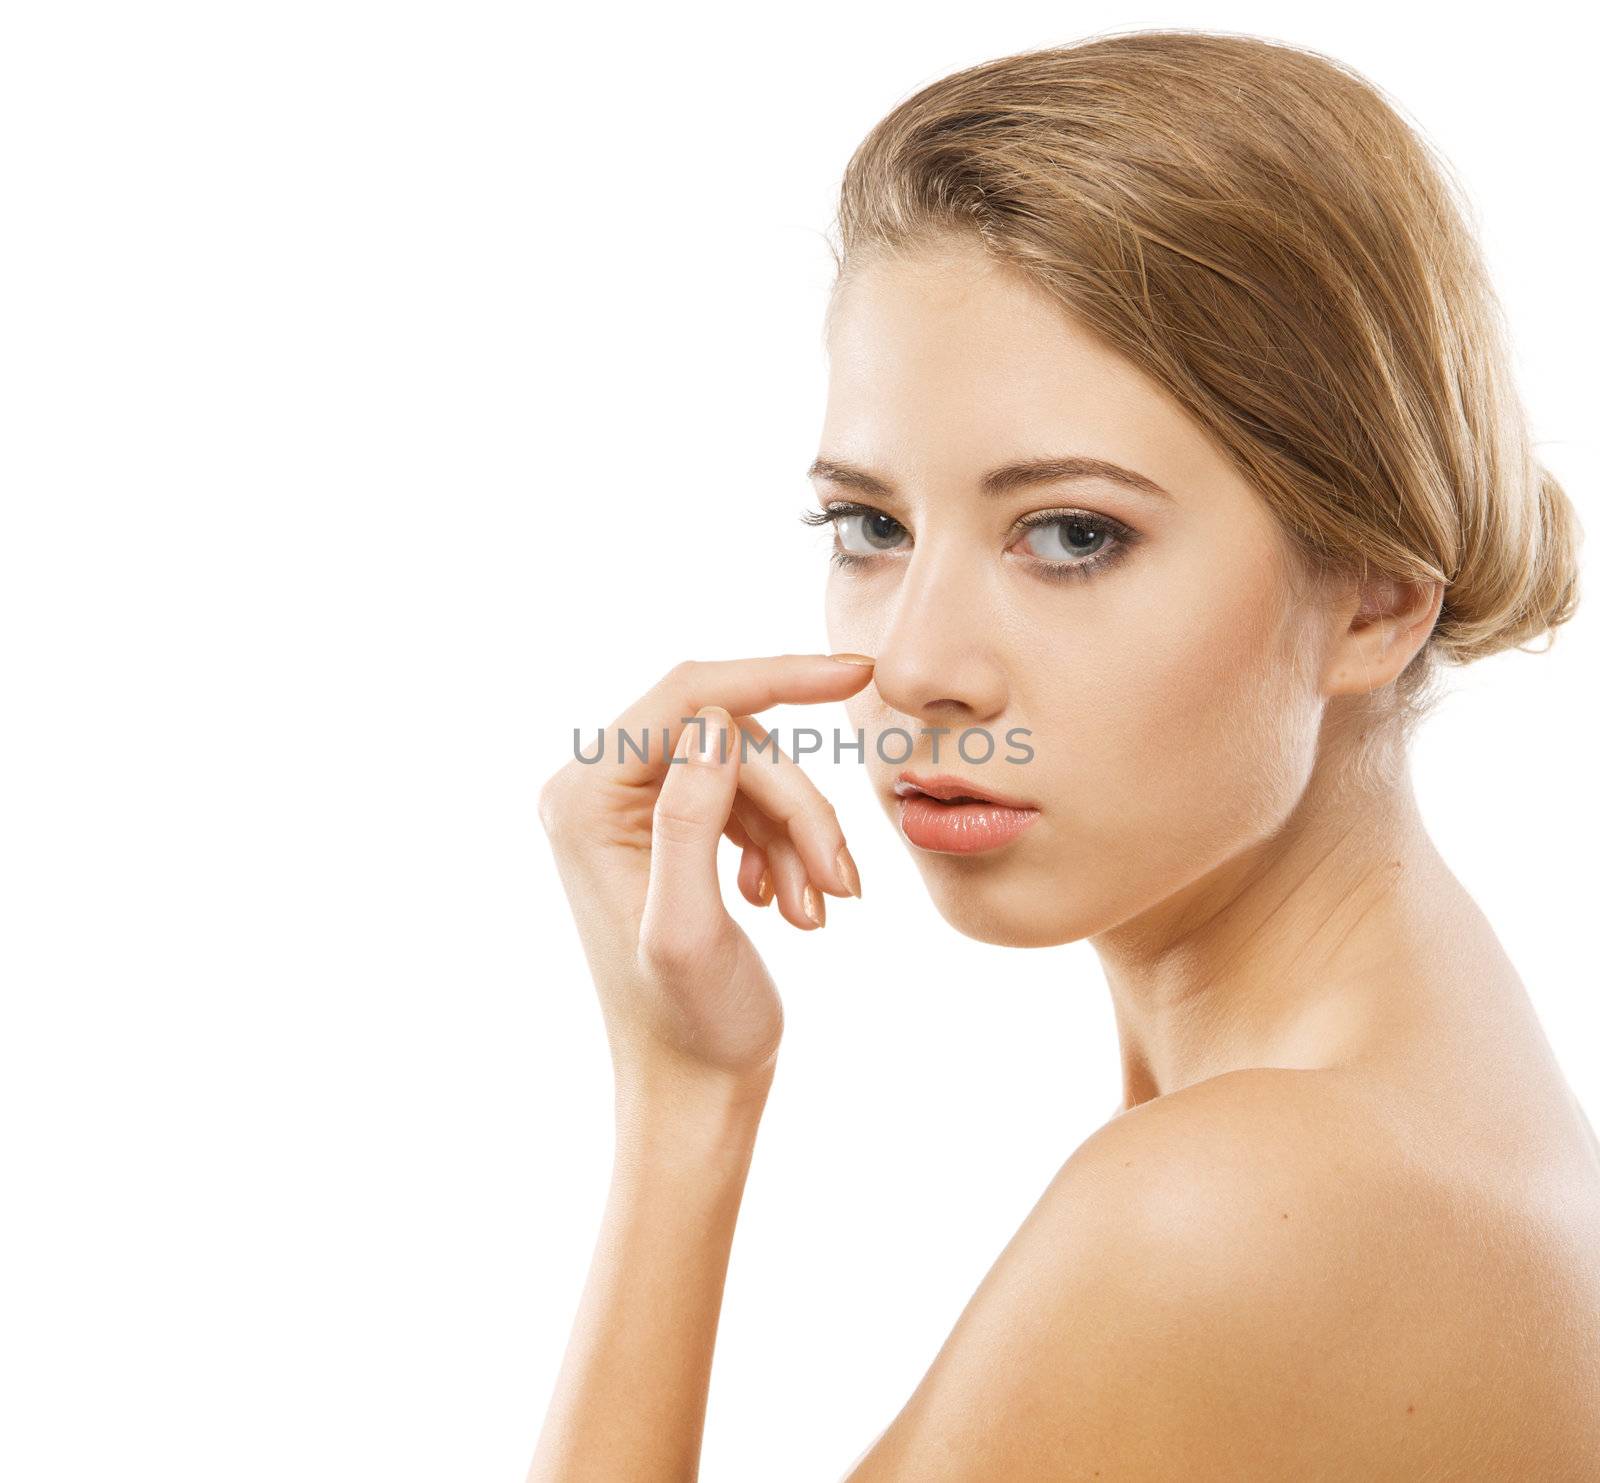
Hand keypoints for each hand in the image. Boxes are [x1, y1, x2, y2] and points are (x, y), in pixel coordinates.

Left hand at [538, 654, 874, 1096]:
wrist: (694, 1091)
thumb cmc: (690, 1027)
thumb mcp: (689, 930)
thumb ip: (690, 822)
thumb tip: (712, 720)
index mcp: (583, 799)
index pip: (687, 696)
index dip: (775, 676)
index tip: (856, 672)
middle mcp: (598, 791)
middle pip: (731, 740)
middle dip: (797, 805)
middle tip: (843, 883)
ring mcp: (635, 812)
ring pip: (751, 774)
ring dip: (799, 837)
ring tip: (822, 910)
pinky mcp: (671, 833)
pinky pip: (750, 805)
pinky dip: (788, 851)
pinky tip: (796, 909)